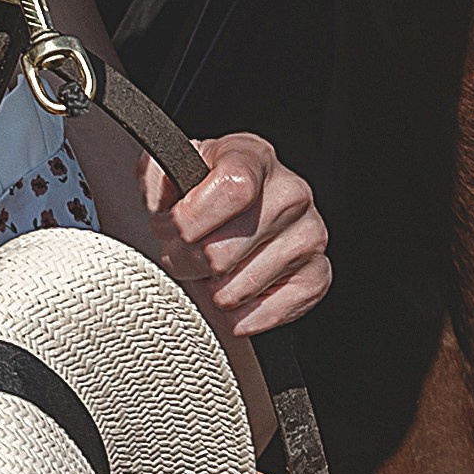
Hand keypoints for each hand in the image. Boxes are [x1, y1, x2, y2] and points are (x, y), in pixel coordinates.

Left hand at [143, 134, 331, 337]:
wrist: (229, 228)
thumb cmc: (199, 202)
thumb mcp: (170, 175)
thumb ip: (156, 175)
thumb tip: (160, 194)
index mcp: (254, 157)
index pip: (233, 189)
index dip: (190, 219)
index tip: (171, 226)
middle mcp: (291, 194)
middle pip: (221, 252)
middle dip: (186, 261)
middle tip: (185, 252)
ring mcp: (310, 237)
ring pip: (234, 290)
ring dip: (210, 288)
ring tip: (211, 269)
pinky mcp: (317, 278)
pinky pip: (260, 316)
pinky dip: (236, 315)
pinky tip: (235, 291)